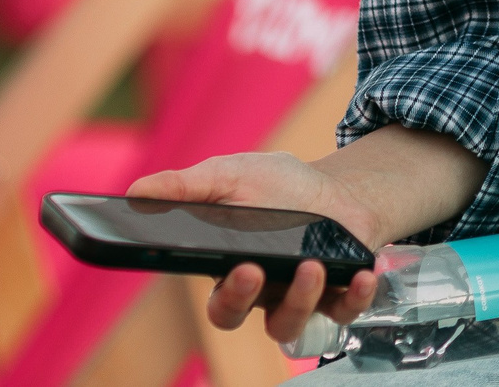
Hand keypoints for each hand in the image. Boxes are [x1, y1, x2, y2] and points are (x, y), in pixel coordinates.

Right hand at [128, 153, 380, 349]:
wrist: (338, 190)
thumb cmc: (280, 187)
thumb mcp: (233, 175)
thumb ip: (188, 186)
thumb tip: (136, 190)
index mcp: (230, 268)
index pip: (216, 298)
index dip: (223, 293)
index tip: (235, 267)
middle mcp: (261, 291)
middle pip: (241, 318)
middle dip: (244, 298)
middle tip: (255, 269)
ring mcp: (299, 297)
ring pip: (288, 323)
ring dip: (301, 298)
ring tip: (312, 265)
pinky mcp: (338, 295)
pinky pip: (343, 312)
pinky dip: (356, 297)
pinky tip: (362, 276)